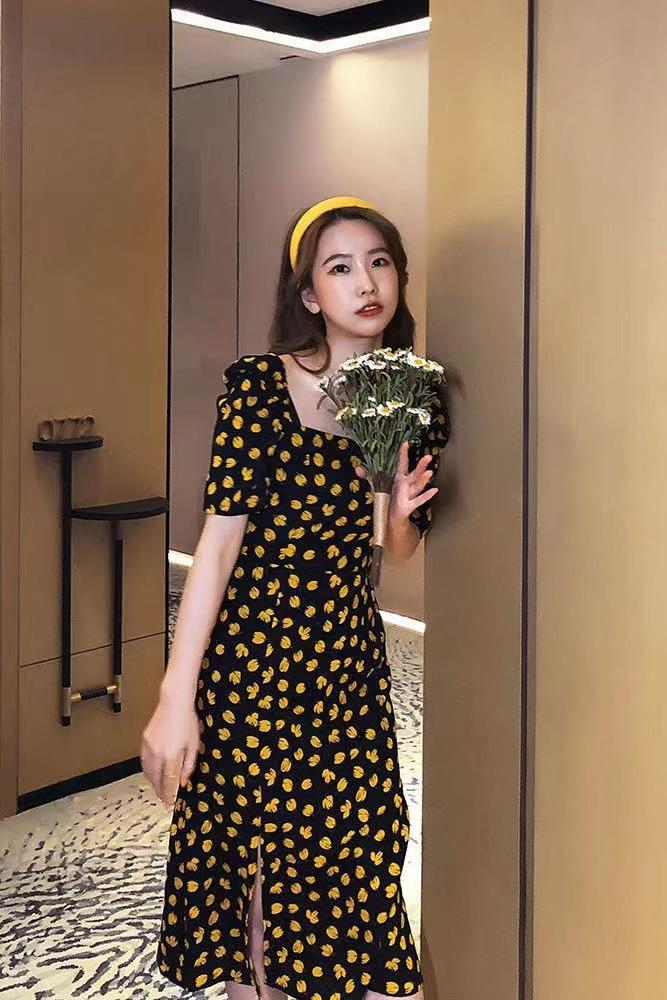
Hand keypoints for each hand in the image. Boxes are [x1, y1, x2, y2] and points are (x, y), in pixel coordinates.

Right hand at [140, 692, 200, 808]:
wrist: (174, 703)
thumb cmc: (188, 722)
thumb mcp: (194, 745)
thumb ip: (189, 765)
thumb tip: (183, 781)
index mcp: (171, 755)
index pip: (168, 781)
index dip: (168, 794)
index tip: (169, 803)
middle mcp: (158, 753)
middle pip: (155, 779)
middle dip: (159, 791)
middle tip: (164, 799)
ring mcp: (149, 746)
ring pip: (147, 771)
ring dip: (152, 782)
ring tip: (158, 788)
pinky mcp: (144, 741)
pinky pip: (144, 761)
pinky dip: (147, 770)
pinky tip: (152, 773)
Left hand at [354, 440, 438, 524]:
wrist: (392, 516)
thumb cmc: (387, 497)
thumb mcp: (377, 485)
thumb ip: (368, 475)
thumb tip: (357, 468)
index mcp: (399, 478)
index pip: (402, 463)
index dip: (403, 454)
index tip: (405, 443)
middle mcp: (406, 485)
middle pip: (414, 474)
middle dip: (421, 466)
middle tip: (428, 457)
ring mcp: (408, 495)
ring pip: (417, 486)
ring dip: (423, 480)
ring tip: (429, 473)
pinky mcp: (408, 506)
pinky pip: (418, 501)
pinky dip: (426, 496)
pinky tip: (434, 490)